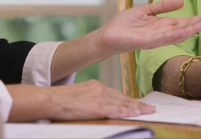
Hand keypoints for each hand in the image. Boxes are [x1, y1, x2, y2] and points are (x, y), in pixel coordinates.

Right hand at [7, 80, 154, 121]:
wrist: (50, 99)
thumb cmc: (59, 100)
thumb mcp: (77, 96)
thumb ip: (89, 99)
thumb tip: (94, 106)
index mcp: (95, 86)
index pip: (116, 94)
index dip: (129, 100)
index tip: (138, 104)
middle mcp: (100, 89)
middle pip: (123, 98)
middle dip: (137, 104)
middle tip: (150, 108)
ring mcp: (100, 98)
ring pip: (123, 104)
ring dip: (137, 108)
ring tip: (149, 111)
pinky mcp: (98, 107)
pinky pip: (117, 110)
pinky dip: (128, 111)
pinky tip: (137, 113)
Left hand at [92, 0, 200, 53]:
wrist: (108, 35)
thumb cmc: (125, 24)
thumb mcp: (146, 10)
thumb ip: (163, 6)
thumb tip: (181, 1)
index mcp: (163, 26)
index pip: (184, 23)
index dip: (198, 19)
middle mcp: (162, 34)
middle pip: (184, 29)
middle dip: (199, 24)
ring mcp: (155, 39)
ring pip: (177, 34)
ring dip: (191, 30)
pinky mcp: (146, 42)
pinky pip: (162, 38)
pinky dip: (174, 35)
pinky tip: (184, 31)